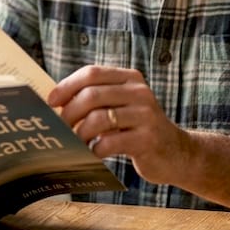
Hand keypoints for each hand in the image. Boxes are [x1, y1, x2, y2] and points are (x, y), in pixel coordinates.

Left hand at [47, 66, 191, 184]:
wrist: (177, 153)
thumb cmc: (138, 130)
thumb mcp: (122, 107)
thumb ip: (98, 101)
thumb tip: (56, 104)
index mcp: (131, 78)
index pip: (92, 73)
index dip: (67, 86)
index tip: (51, 101)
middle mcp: (140, 92)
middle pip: (92, 95)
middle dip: (69, 113)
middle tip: (59, 129)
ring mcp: (146, 115)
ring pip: (99, 119)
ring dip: (79, 134)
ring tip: (73, 144)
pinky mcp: (147, 139)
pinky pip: (110, 142)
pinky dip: (94, 150)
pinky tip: (91, 155)